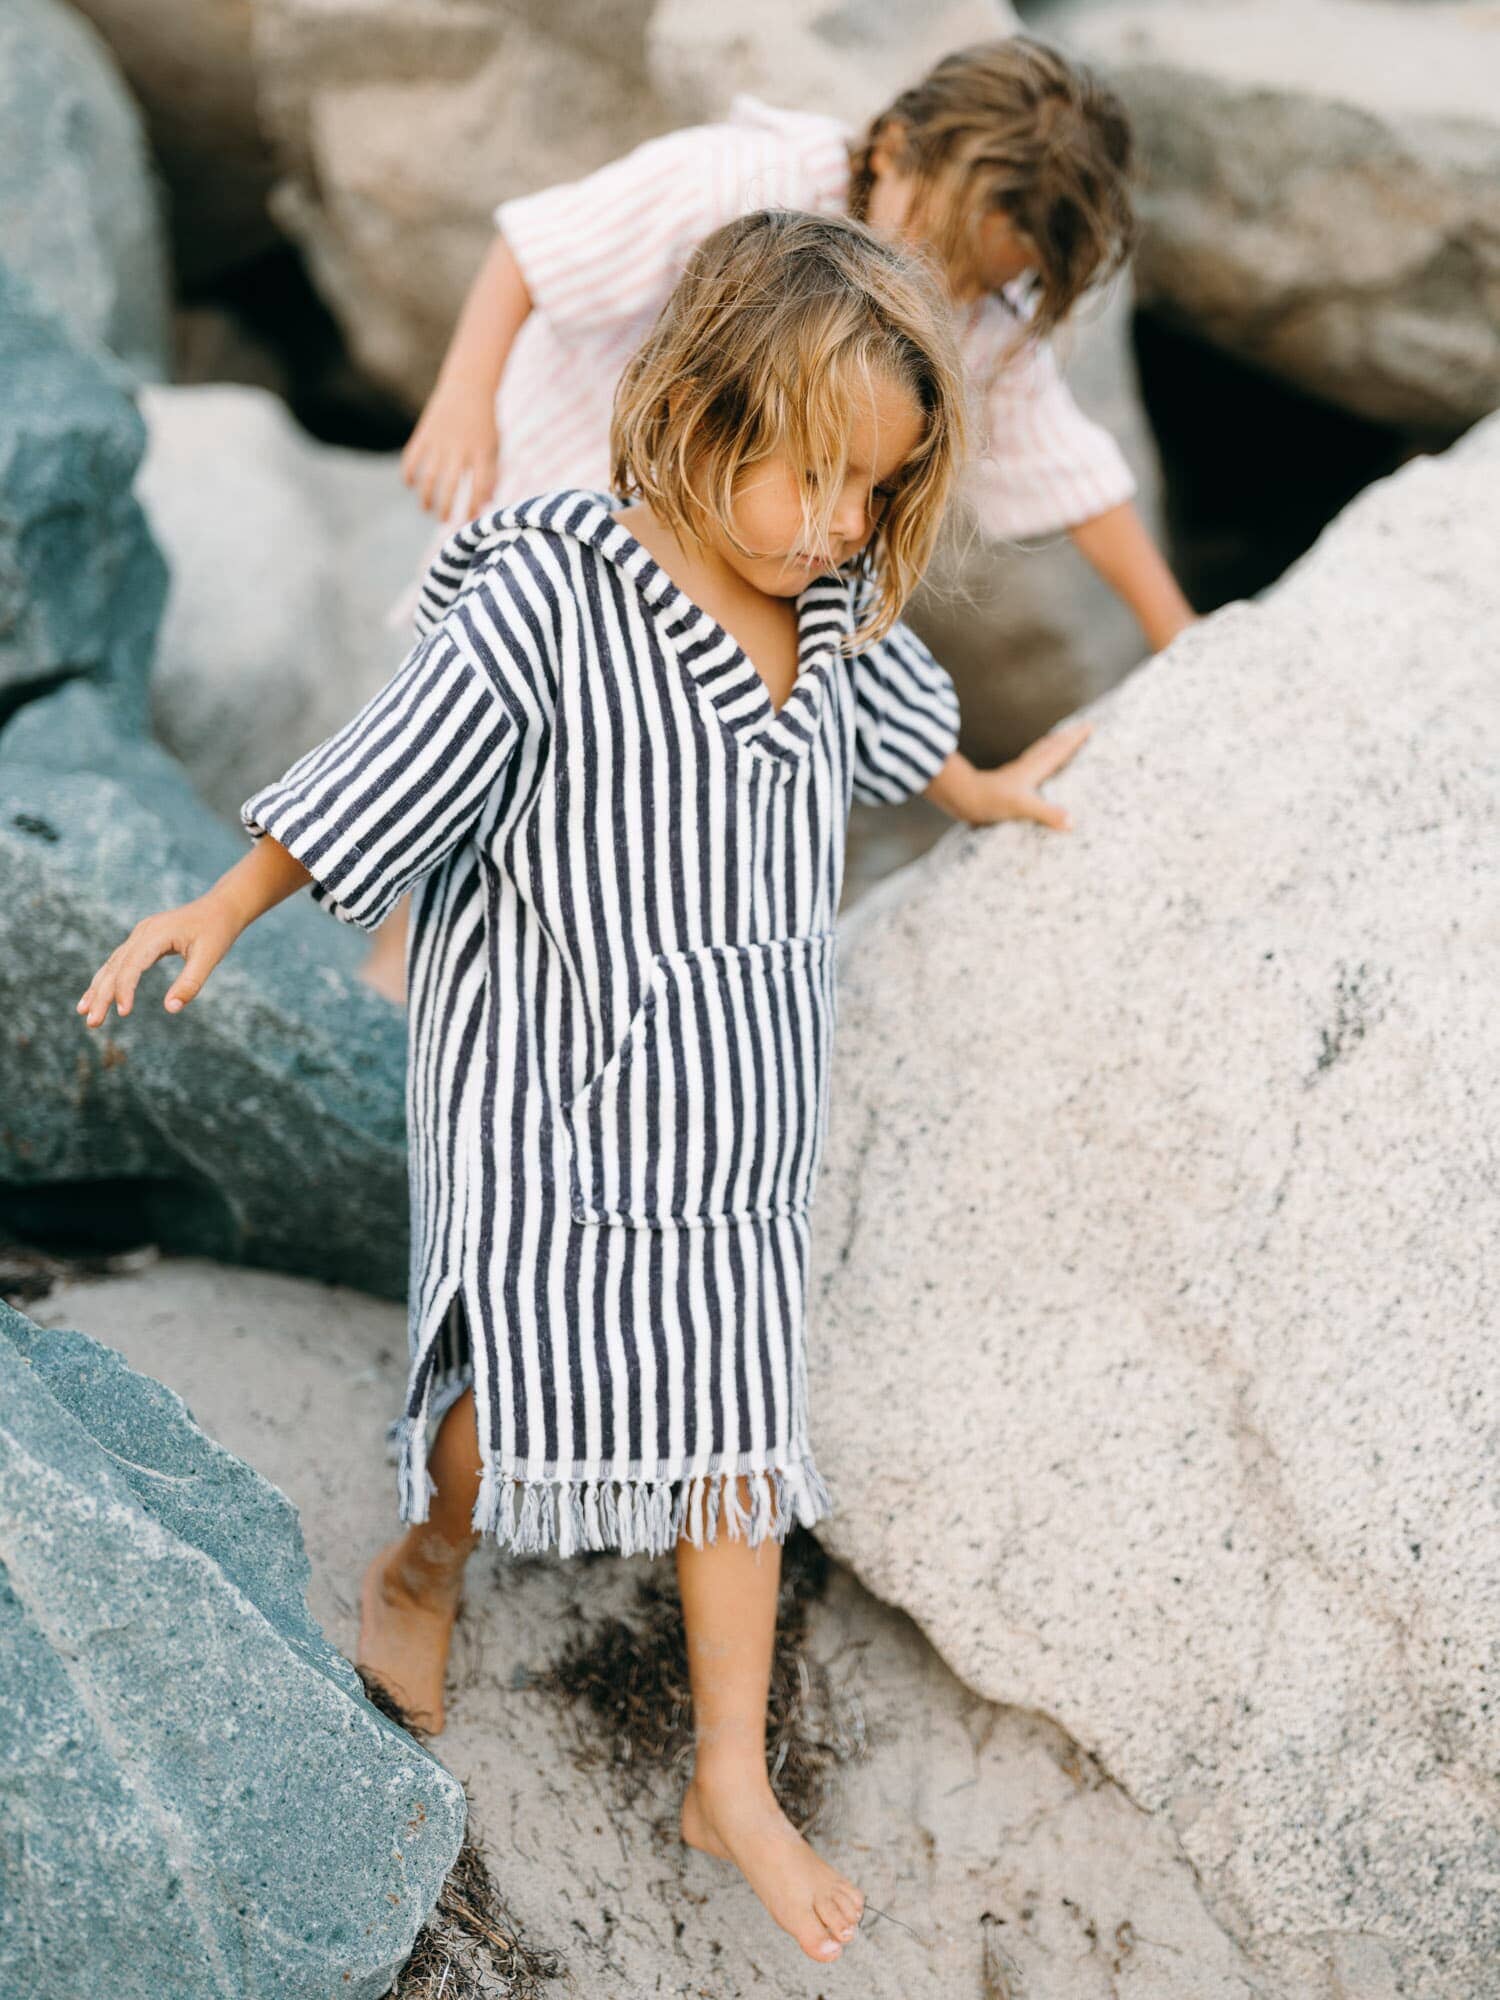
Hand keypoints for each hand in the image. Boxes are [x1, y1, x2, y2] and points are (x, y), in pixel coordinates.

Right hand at [76, 893, 242, 1027]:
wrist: (222, 906)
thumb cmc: (218, 931)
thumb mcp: (209, 957)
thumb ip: (190, 983)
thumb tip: (171, 1009)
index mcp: (157, 934)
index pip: (132, 965)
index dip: (125, 989)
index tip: (123, 1013)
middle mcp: (143, 932)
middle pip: (116, 967)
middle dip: (101, 995)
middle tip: (92, 1023)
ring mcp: (141, 934)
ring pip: (113, 964)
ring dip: (98, 988)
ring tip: (83, 1012)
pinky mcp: (143, 939)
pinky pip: (120, 961)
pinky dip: (108, 978)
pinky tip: (98, 994)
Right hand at [400, 379, 498, 519]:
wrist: (468, 386)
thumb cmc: (484, 424)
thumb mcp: (494, 447)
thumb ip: (491, 475)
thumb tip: (484, 505)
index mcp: (482, 453)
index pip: (479, 488)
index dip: (473, 508)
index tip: (468, 520)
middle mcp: (460, 449)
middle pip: (451, 488)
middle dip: (445, 509)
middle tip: (444, 520)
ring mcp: (440, 441)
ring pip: (429, 478)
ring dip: (425, 498)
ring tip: (426, 509)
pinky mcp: (424, 433)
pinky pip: (411, 459)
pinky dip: (408, 474)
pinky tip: (410, 485)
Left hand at [932, 720, 1091, 828]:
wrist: (964, 798)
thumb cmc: (992, 801)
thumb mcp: (1023, 807)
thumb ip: (1047, 813)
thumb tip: (1072, 822)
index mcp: (1035, 769)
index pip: (1060, 750)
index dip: (1076, 738)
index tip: (1090, 726)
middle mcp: (1028, 766)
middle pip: (1052, 746)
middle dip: (1068, 737)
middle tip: (1082, 728)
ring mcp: (1017, 772)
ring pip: (1040, 752)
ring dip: (1053, 745)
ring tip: (1061, 740)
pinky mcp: (1009, 781)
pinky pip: (1030, 764)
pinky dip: (1039, 759)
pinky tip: (1034, 767)